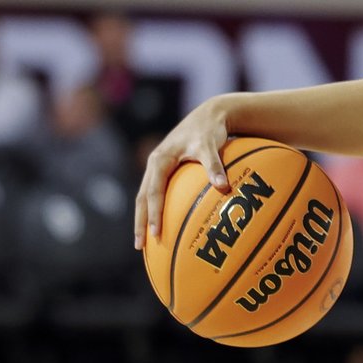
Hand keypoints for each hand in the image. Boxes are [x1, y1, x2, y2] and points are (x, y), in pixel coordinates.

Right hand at [134, 97, 232, 248]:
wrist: (209, 116)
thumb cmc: (210, 131)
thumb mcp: (211, 145)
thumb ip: (214, 165)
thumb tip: (222, 186)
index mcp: (160, 160)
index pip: (152, 192)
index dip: (153, 214)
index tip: (156, 233)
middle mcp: (154, 165)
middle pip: (142, 198)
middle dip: (140, 223)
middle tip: (141, 246)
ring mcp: (158, 169)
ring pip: (145, 198)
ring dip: (143, 219)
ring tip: (144, 244)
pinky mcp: (165, 171)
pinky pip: (156, 194)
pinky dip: (154, 211)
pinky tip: (161, 227)